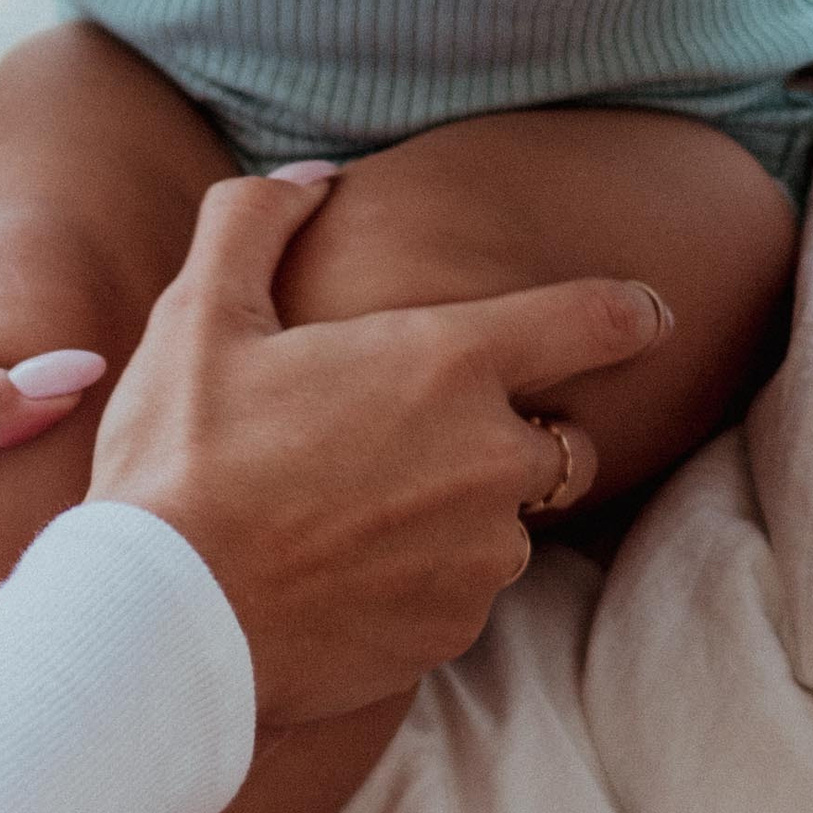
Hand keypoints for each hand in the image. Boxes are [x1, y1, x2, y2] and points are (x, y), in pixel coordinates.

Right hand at [89, 165, 667, 730]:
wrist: (162, 626)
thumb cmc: (182, 457)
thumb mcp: (200, 313)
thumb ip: (257, 221)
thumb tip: (309, 180)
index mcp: (446, 363)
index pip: (590, 323)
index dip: (627, 311)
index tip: (650, 312)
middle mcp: (489, 461)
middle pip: (564, 439)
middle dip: (521, 428)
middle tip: (423, 427)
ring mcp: (477, 558)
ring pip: (510, 523)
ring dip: (467, 508)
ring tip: (360, 507)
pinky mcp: (449, 633)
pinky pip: (467, 591)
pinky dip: (428, 575)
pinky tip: (346, 569)